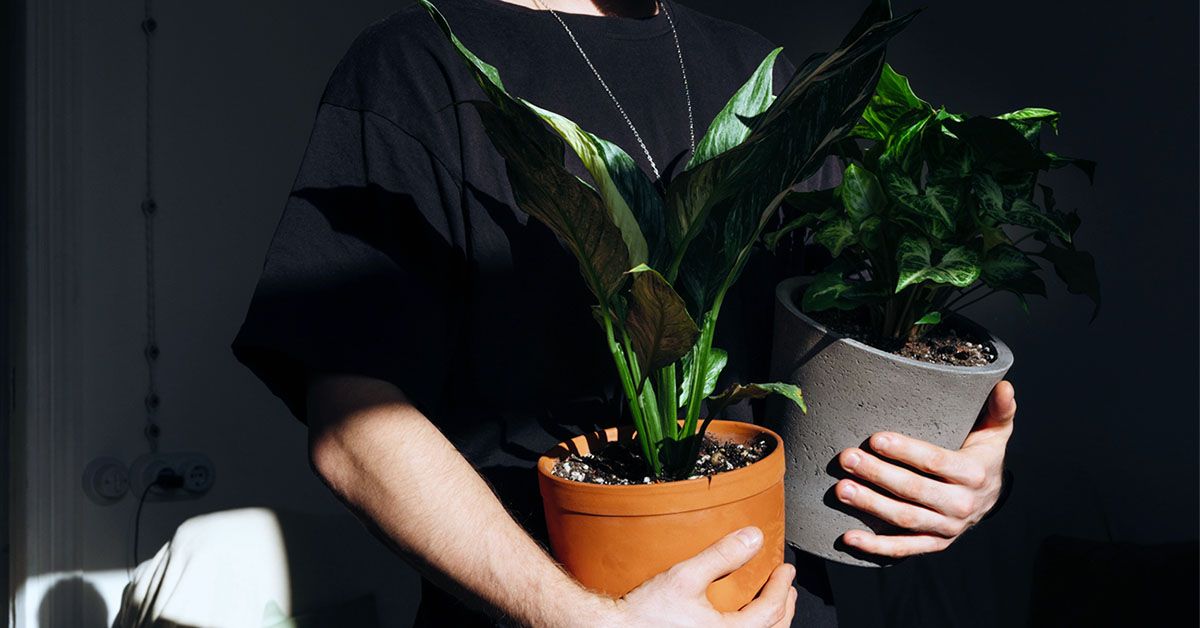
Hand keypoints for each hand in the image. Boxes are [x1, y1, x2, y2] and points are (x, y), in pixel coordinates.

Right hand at [612, 527, 796, 626]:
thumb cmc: (645, 611)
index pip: (770, 611)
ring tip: (771, 604)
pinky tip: (743, 620)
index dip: (781, 587)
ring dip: (771, 623)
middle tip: (786, 587)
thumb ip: (721, 555)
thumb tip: (753, 537)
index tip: (785, 570)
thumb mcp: (685, 576)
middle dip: (783, 607)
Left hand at [834, 380, 1015, 557]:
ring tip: (842, 489)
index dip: (906, 451)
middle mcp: (961, 504)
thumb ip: (999, 409)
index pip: (935, 462)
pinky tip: (848, 537)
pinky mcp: (934, 543)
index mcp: (973, 473)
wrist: (991, 498)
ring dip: (871, 506)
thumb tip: (1004, 385)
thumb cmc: (983, 455)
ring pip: (905, 518)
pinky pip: (903, 548)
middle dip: (877, 474)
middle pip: (914, 490)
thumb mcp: (996, 432)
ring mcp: (947, 527)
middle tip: (847, 458)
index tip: (876, 439)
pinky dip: (875, 546)